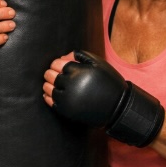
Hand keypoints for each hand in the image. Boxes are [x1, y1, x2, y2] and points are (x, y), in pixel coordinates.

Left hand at [42, 50, 163, 146]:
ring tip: (53, 83)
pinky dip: (48, 96)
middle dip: (51, 73)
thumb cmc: (108, 81)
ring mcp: (68, 99)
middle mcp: (71, 85)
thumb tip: (61, 58)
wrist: (117, 106)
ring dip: (48, 84)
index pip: (56, 64)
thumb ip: (79, 56)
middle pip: (50, 75)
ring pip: (48, 88)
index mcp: (78, 71)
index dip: (56, 64)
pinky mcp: (67, 111)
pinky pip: (50, 102)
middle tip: (55, 74)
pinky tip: (51, 93)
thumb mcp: (98, 63)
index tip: (59, 66)